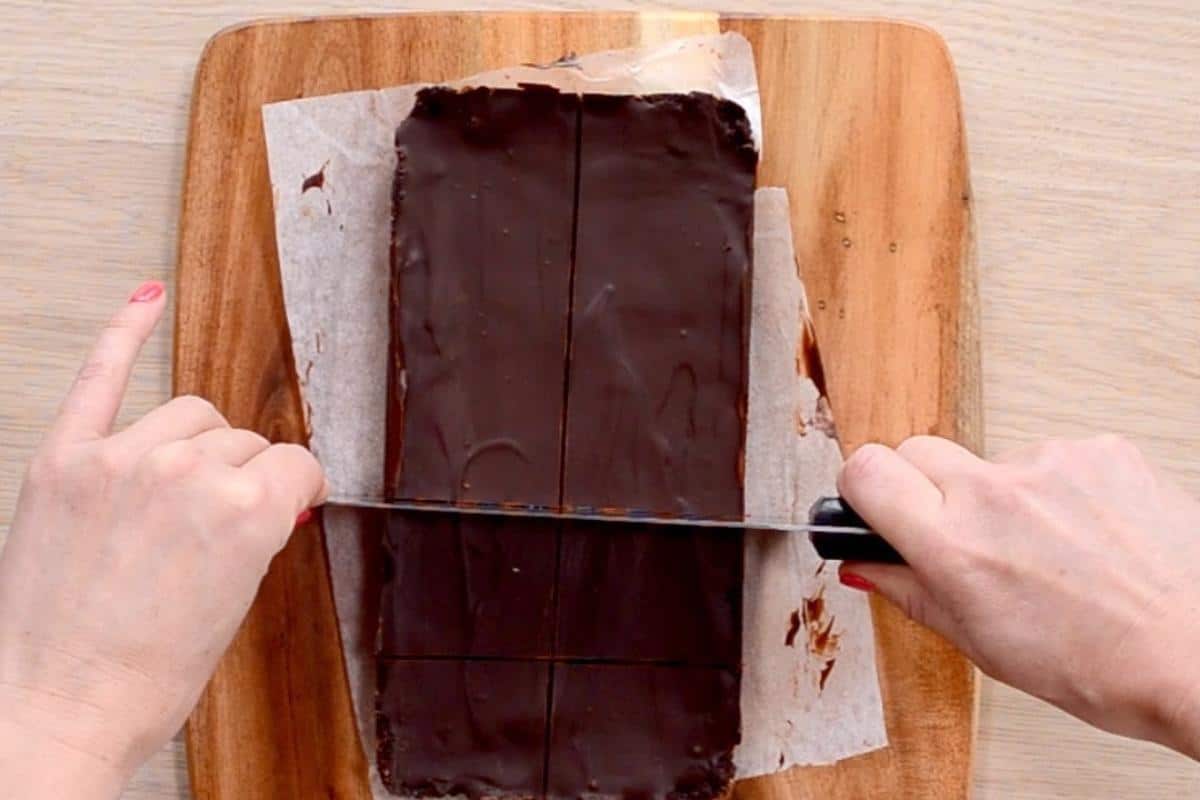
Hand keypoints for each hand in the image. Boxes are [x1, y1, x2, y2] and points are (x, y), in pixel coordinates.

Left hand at [0, 282, 327, 797]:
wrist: (57, 710)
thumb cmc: (147, 678)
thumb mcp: (234, 603)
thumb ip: (255, 532)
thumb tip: (270, 496)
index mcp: (247, 511)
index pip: (295, 464)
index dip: (296, 489)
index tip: (291, 500)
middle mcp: (189, 473)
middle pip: (242, 441)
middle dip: (243, 475)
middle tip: (223, 518)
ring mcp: (121, 460)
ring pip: (190, 412)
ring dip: (200, 443)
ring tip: (184, 483)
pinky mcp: (63, 461)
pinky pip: (100, 378)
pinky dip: (123, 334)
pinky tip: (144, 301)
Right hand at [837, 435, 1199, 756]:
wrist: (1199, 653)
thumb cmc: (1102, 666)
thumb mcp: (982, 645)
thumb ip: (910, 592)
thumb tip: (863, 564)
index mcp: (955, 547)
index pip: (866, 471)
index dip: (860, 487)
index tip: (872, 504)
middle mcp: (995, 494)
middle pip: (917, 450)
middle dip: (923, 487)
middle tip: (956, 532)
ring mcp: (1050, 464)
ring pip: (990, 461)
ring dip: (1001, 495)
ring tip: (1046, 551)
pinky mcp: (1100, 450)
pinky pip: (1052, 459)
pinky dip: (1059, 491)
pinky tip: (1085, 535)